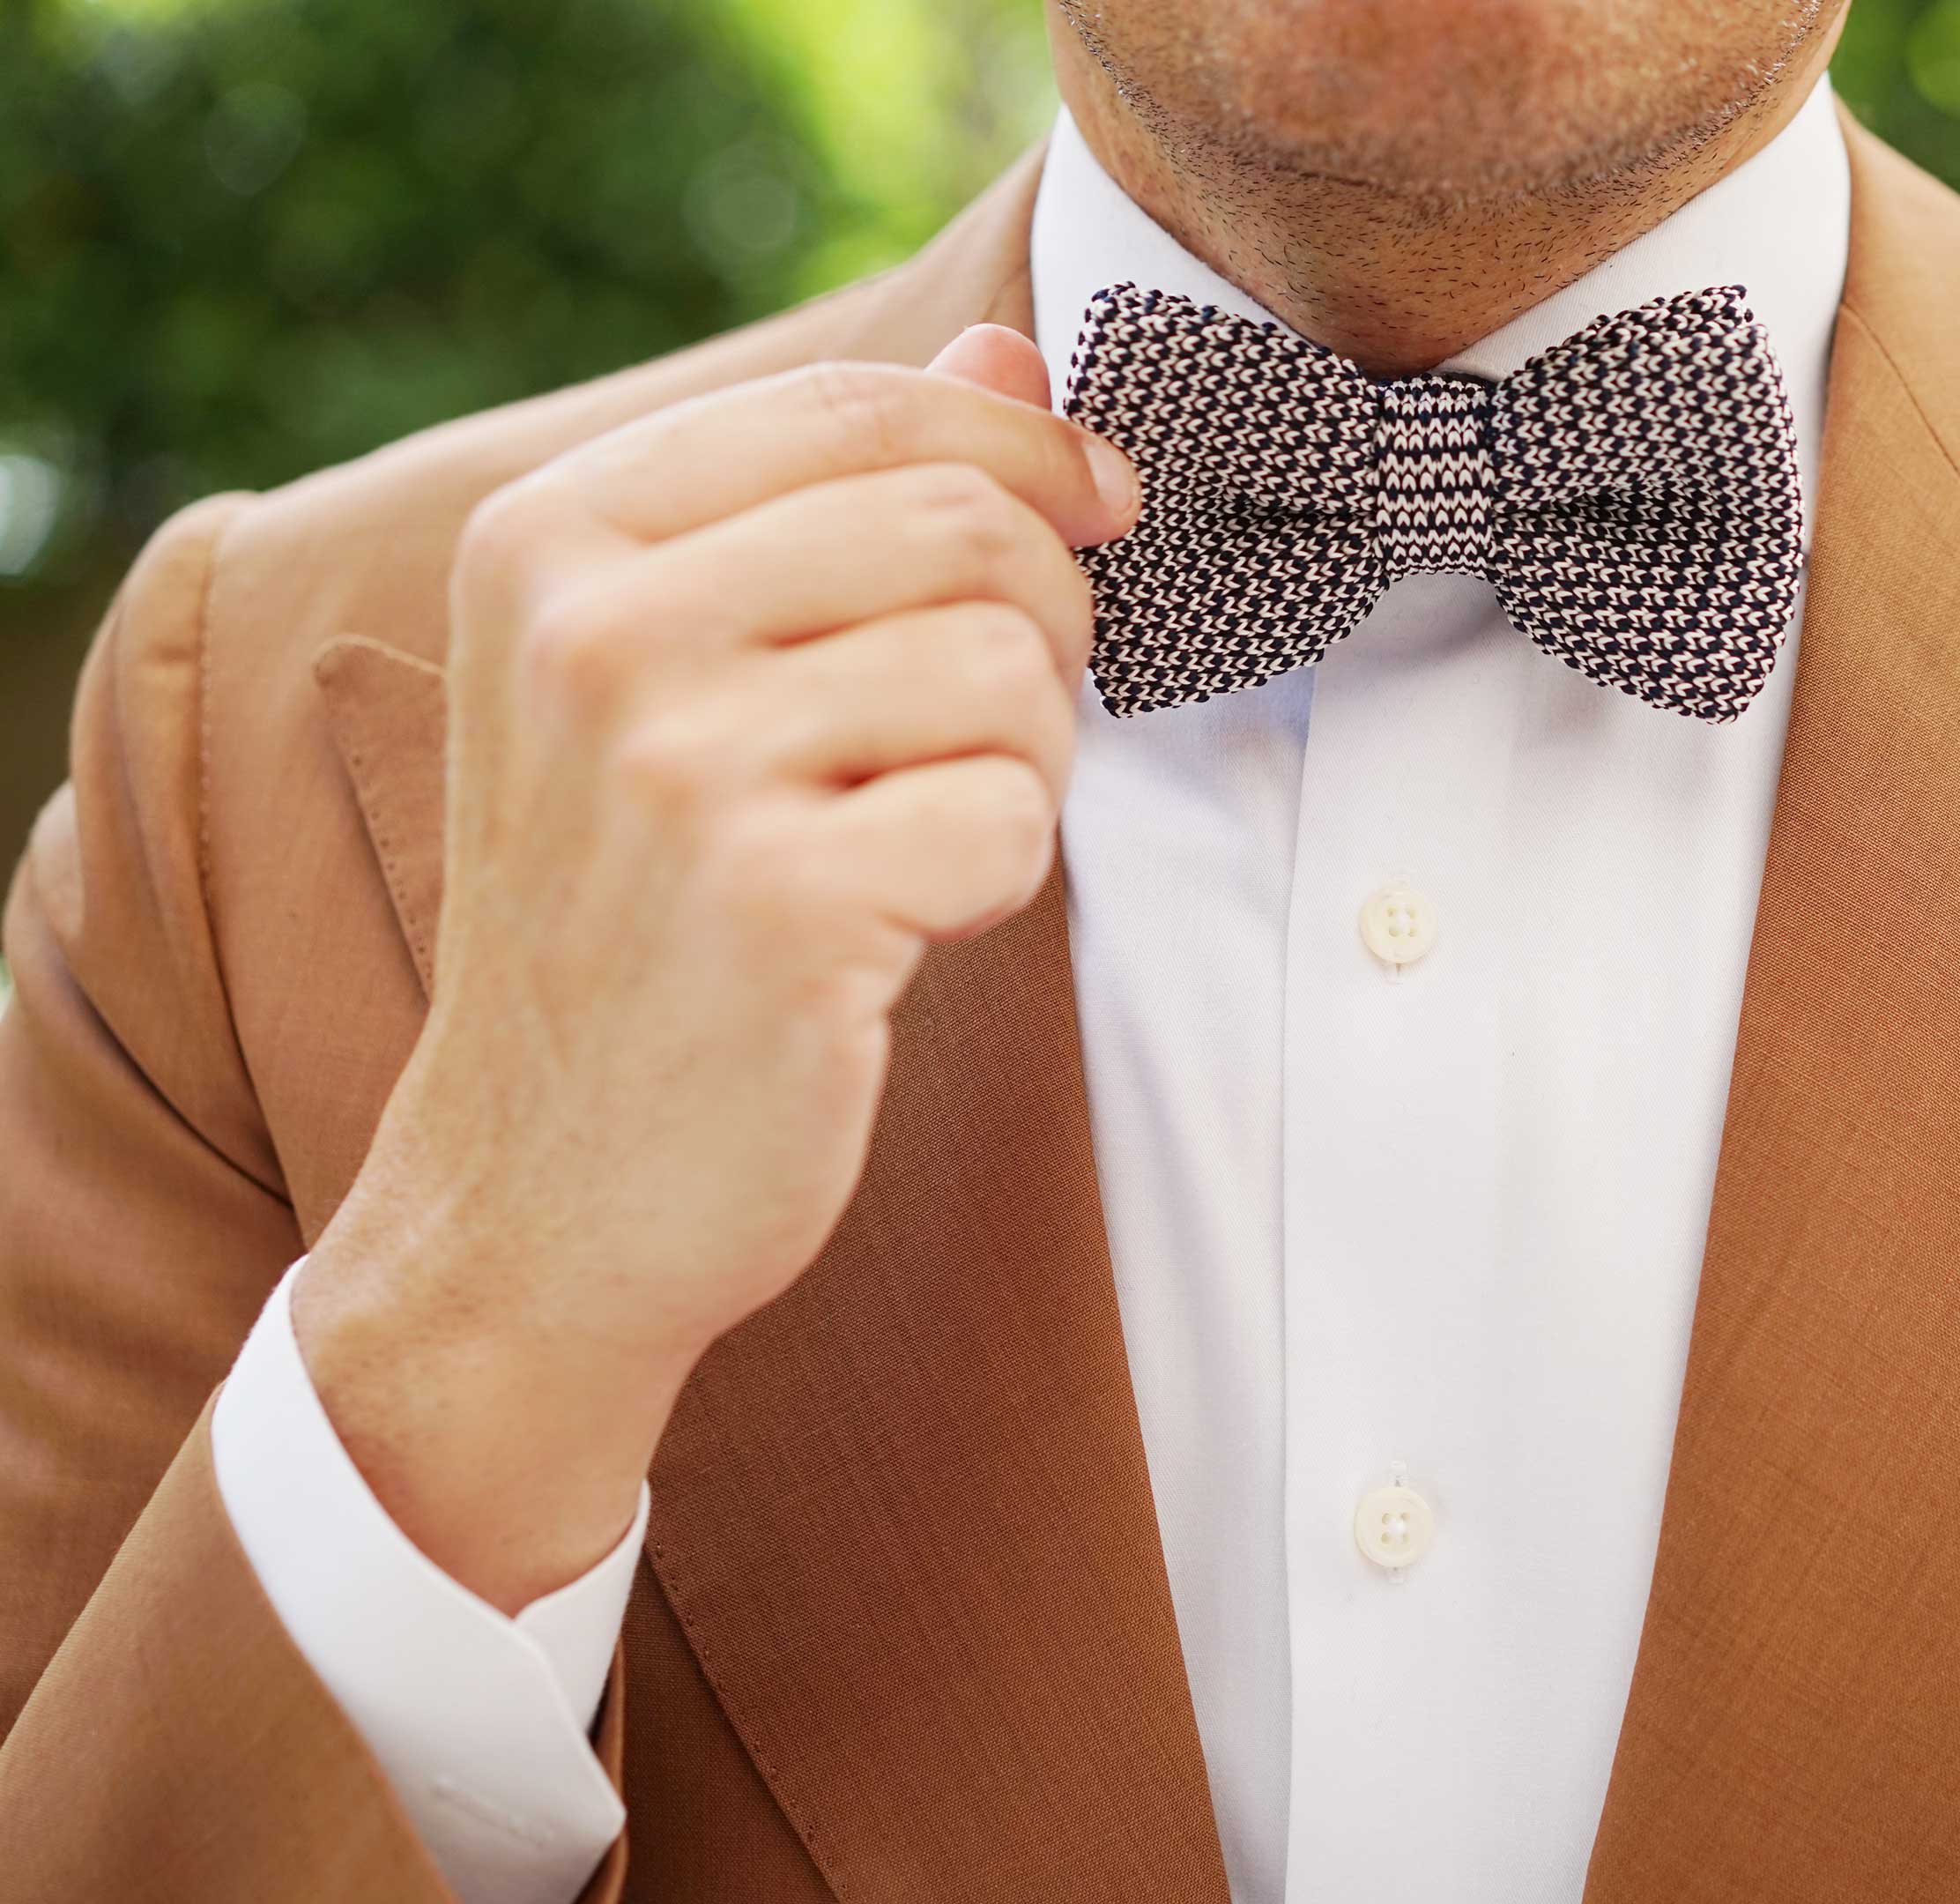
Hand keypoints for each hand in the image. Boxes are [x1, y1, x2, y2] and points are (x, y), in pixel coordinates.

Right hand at [292, 327, 1134, 1608]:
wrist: (543, 1192)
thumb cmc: (638, 920)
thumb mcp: (679, 678)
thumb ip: (834, 497)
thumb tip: (1007, 350)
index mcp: (551, 537)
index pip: (857, 409)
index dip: (1021, 445)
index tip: (1100, 503)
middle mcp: (590, 630)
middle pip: (963, 526)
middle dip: (1042, 624)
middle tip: (992, 727)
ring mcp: (673, 768)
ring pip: (1010, 669)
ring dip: (1022, 762)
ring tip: (915, 836)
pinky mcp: (773, 904)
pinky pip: (1012, 821)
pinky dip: (998, 878)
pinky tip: (898, 926)